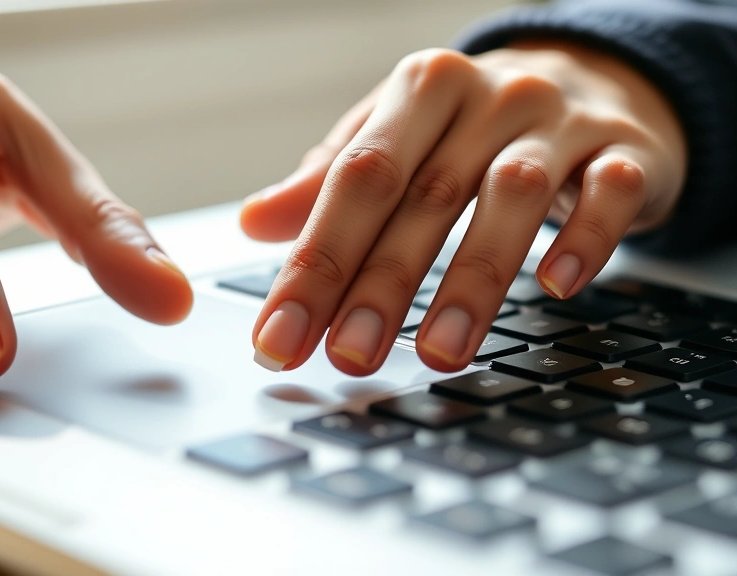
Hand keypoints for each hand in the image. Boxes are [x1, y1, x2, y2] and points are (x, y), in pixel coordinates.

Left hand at [240, 42, 686, 374]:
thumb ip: (329, 182)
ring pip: (511, 197)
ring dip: (472, 280)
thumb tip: (254, 223)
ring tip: (439, 352)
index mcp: (418, 92)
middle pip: (424, 194)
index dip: (314, 261)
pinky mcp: (626, 150)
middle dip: (380, 284)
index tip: (281, 335)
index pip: (355, 178)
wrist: (590, 78)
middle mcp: (486, 97)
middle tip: (348, 355)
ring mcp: (559, 120)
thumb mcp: (396, 137)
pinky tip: (558, 287)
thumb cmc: (469, 125)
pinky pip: (609, 191)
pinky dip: (584, 238)